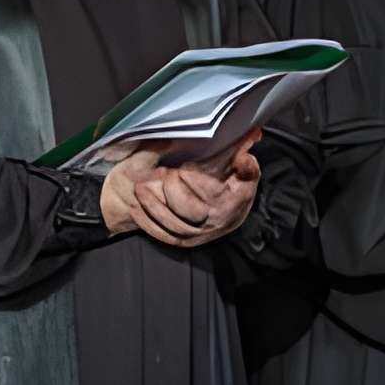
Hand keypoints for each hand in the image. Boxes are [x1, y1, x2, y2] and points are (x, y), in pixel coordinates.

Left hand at [138, 144, 265, 247]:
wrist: (229, 214)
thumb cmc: (234, 185)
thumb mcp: (243, 170)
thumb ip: (244, 157)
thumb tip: (249, 142)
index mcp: (233, 202)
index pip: (213, 192)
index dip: (196, 180)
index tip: (184, 167)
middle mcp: (216, 222)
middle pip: (189, 209)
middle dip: (172, 190)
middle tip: (161, 173)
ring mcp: (198, 234)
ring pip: (172, 223)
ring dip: (153, 205)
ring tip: (140, 187)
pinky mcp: (183, 241)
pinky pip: (163, 235)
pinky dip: (148, 223)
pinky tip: (135, 208)